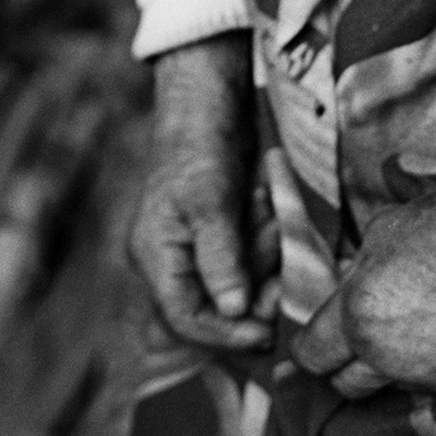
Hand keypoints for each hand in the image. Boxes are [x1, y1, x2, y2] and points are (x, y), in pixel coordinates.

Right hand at [129, 33, 277, 351]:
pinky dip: (266, 243)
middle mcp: (173, 261)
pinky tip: (267, 207)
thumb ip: (221, 258)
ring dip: (264, 258)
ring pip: (241, 284)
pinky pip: (251, 260)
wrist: (210, 100)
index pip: (185, 319)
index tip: (267, 331)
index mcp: (156, 257)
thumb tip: (234, 310)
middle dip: (254, 288)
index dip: (225, 334)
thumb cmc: (200, 145)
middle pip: (217, 309)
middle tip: (278, 254)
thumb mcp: (210, 200)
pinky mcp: (223, 237)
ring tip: (268, 212)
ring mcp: (199, 249)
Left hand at [291, 155, 435, 394]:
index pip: (312, 357)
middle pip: (346, 386)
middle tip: (357, 340)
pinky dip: (432, 365)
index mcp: (359, 318)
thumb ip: (355, 280)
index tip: (320, 337)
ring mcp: (432, 373)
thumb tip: (346, 296)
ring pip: (392, 386)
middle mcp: (391, 356)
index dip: (312, 345)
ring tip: (409, 328)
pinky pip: (435, 382)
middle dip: (346, 365)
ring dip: (392, 366)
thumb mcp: (377, 237)